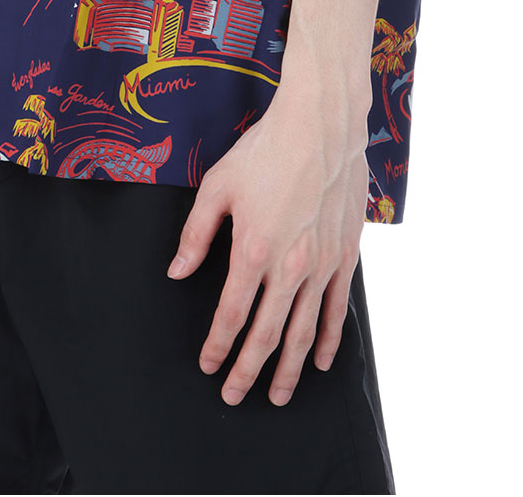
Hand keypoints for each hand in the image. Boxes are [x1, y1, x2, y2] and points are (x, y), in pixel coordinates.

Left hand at [166, 80, 368, 405]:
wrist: (320, 125)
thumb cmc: (265, 150)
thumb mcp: (217, 186)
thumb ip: (196, 235)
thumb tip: (177, 271)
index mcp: (252, 251)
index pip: (230, 314)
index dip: (217, 346)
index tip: (208, 366)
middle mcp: (289, 267)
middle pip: (267, 335)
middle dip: (248, 370)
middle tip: (235, 396)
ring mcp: (321, 264)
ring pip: (304, 331)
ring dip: (290, 369)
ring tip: (278, 396)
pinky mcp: (345, 255)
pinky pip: (337, 309)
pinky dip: (328, 339)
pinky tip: (321, 361)